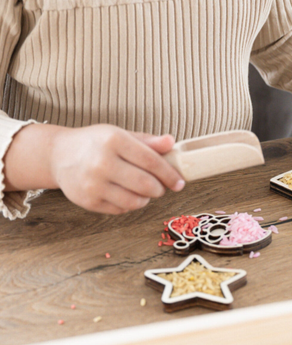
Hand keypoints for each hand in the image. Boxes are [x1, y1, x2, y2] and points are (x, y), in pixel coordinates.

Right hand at [49, 125, 183, 213]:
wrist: (59, 155)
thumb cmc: (96, 143)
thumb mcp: (121, 134)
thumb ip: (148, 141)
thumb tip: (172, 142)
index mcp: (114, 140)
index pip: (151, 161)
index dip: (170, 174)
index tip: (180, 182)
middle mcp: (102, 162)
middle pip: (145, 184)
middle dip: (160, 189)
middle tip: (161, 187)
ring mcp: (92, 183)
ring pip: (134, 201)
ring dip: (146, 198)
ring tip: (144, 191)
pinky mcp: (87, 201)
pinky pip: (120, 210)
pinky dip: (130, 205)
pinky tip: (126, 194)